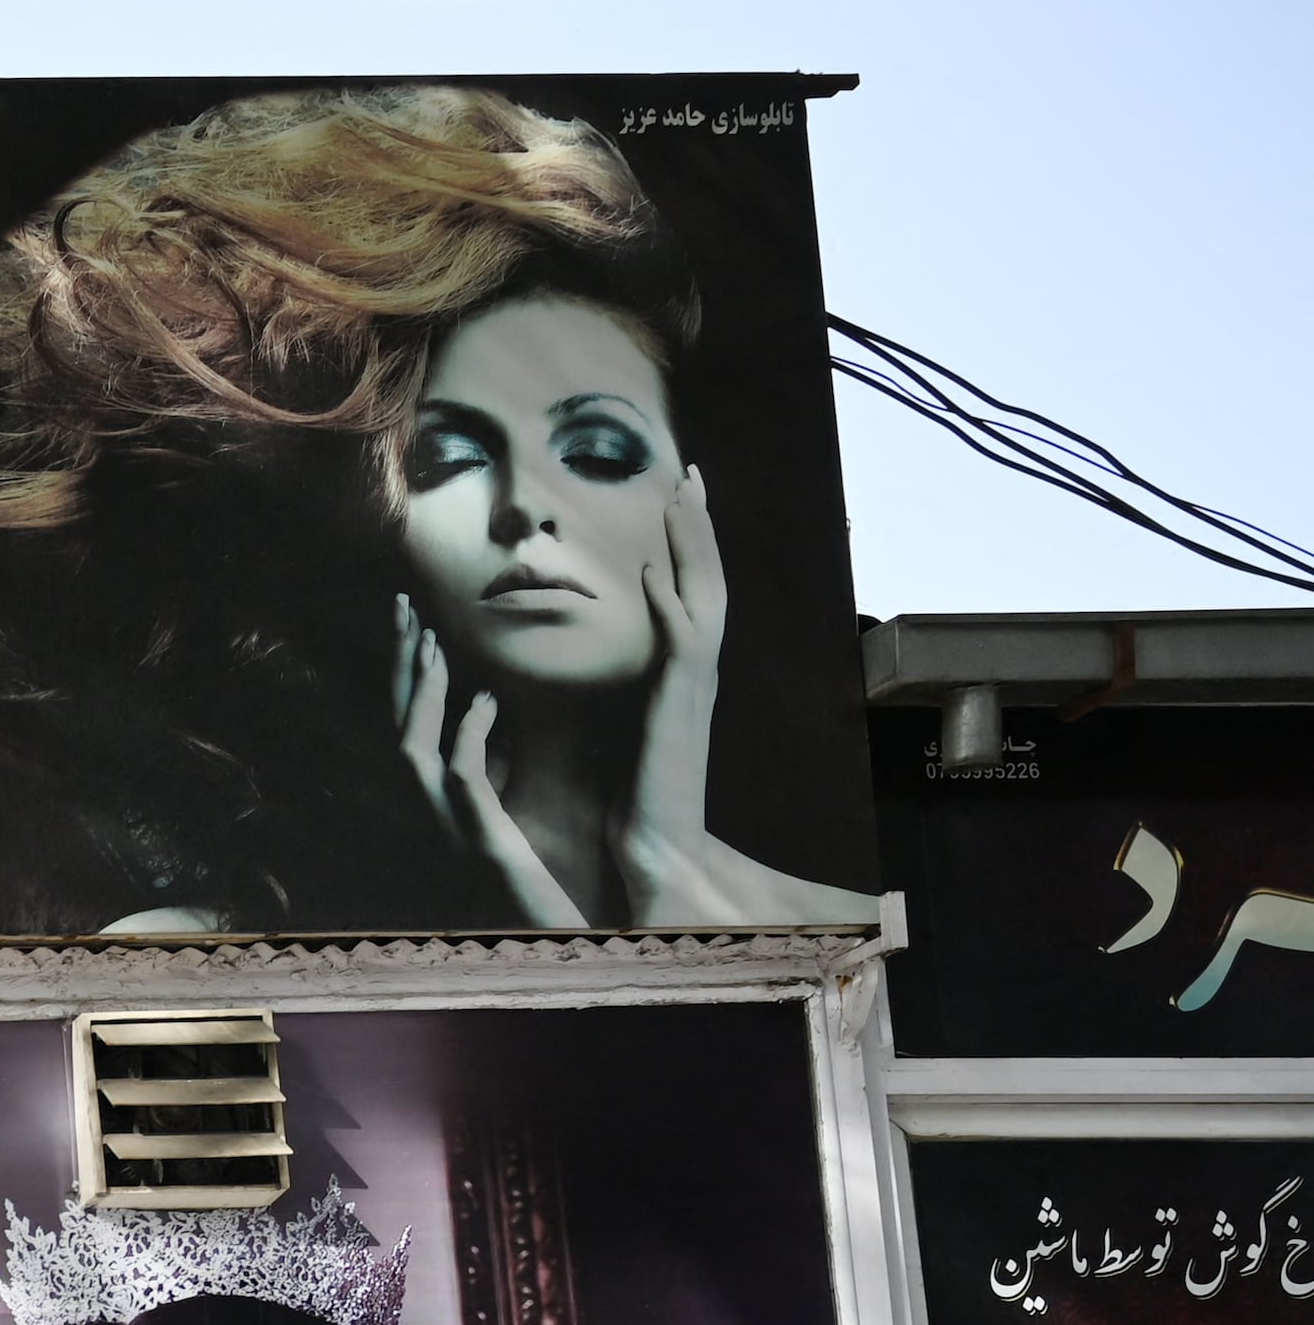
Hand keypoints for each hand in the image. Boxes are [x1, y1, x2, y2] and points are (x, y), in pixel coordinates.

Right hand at [393, 596, 588, 927]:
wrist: (551, 943)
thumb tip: (491, 704)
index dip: (406, 674)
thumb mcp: (509, 807)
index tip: (415, 620)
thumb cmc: (535, 882)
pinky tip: (487, 698)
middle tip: (407, 605)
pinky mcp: (481, 843)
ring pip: (412, 749)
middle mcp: (428, 816)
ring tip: (436, 643)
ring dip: (421, 694)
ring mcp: (448, 831)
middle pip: (396, 727)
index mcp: (435, 804)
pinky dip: (468, 734)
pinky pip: (462, 779)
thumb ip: (493, 761)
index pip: (408, 726)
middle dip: (400, 666)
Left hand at [599, 473, 877, 926]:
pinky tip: (654, 571)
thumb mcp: (629, 726)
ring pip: (704, 600)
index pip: (689, 594)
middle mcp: (694, 675)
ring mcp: (691, 690)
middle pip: (706, 582)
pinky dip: (670, 607)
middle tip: (691, 473)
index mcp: (680, 676)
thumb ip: (629, 686)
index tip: (676, 499)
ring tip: (683, 496)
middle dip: (697, 527)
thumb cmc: (639, 798)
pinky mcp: (677, 713)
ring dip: (693, 547)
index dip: (685, 547)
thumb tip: (618, 658)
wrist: (657, 851)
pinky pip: (680, 649)